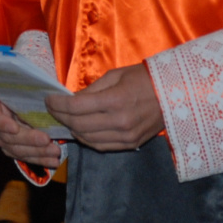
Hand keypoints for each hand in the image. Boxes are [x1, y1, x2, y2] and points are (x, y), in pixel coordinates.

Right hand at [0, 93, 62, 167]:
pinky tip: (53, 161)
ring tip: (55, 151)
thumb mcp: (21, 85)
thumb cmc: (23, 89)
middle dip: (28, 140)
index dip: (1, 124)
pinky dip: (41, 159)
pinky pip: (25, 157)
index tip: (15, 127)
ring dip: (37, 152)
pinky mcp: (14, 149)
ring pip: (16, 150)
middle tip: (46, 139)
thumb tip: (42, 94)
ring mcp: (2, 139)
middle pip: (7, 137)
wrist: (26, 98)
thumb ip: (26, 90)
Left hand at [45, 63, 162, 150]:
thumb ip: (91, 90)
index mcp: (114, 101)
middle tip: (52, 109)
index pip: (75, 107)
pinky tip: (81, 129)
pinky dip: (87, 139)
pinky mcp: (131, 144)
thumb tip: (70, 100)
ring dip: (72, 129)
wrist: (174, 94)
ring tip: (65, 119)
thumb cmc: (142, 79)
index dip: (57, 104)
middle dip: (60, 116)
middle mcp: (119, 122)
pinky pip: (101, 146)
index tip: (48, 100)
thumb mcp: (114, 76)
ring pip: (87, 139)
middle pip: (78, 124)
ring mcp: (126, 136)